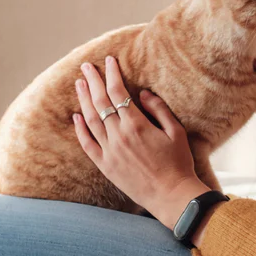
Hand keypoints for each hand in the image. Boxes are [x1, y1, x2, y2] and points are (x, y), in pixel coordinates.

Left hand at [73, 57, 209, 229]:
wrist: (172, 195)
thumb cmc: (178, 163)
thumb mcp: (176, 131)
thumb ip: (159, 109)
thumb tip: (143, 93)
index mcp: (137, 124)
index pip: (118, 92)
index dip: (112, 74)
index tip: (110, 60)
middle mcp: (119, 136)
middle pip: (101, 102)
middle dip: (93, 81)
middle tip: (86, 66)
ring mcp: (109, 151)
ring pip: (91, 120)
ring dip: (83, 100)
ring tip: (79, 84)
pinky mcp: (105, 165)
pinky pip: (88, 144)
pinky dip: (80, 129)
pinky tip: (76, 117)